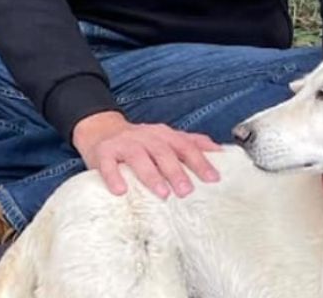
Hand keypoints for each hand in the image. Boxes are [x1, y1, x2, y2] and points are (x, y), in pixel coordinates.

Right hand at [72, 111, 221, 198]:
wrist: (101, 130)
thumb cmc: (140, 140)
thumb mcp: (166, 138)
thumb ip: (191, 143)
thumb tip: (220, 152)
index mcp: (164, 134)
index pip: (186, 146)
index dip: (200, 161)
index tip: (213, 178)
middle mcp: (146, 137)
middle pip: (164, 152)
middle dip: (177, 171)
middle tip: (187, 191)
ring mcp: (124, 144)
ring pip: (139, 157)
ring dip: (151, 175)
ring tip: (162, 192)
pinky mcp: (103, 152)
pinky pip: (107, 164)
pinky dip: (114, 177)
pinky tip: (121, 190)